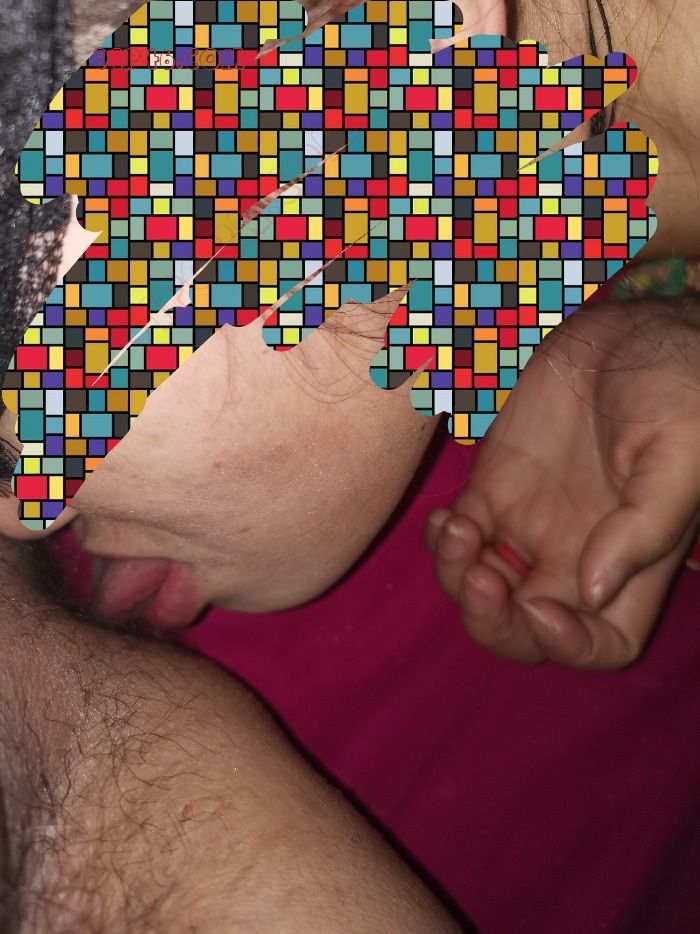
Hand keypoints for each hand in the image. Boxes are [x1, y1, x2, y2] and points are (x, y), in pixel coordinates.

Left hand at [426, 300, 699, 668]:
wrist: (635, 328)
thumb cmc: (680, 388)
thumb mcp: (679, 454)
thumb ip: (644, 527)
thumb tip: (594, 590)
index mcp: (633, 561)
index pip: (602, 641)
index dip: (569, 645)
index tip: (540, 609)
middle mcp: (577, 553)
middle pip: (526, 626)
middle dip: (494, 622)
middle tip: (479, 579)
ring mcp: (531, 521)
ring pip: (481, 586)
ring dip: (458, 579)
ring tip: (456, 531)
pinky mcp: (495, 484)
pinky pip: (459, 535)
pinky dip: (443, 541)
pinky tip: (443, 520)